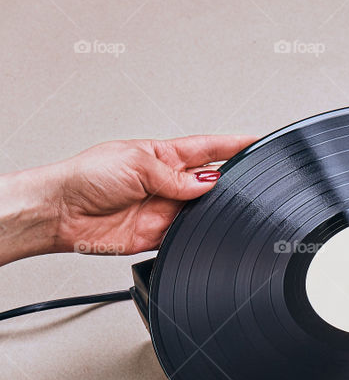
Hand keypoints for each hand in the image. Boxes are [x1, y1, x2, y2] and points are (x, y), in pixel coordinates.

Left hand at [47, 134, 256, 254]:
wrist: (63, 212)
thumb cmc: (86, 177)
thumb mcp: (136, 163)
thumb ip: (175, 176)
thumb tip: (206, 184)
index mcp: (161, 155)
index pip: (206, 149)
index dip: (232, 146)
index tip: (255, 143)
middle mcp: (165, 182)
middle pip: (208, 182)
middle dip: (227, 182)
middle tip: (244, 182)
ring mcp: (163, 209)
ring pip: (201, 210)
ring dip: (211, 210)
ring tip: (218, 208)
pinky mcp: (157, 235)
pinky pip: (185, 236)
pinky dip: (195, 235)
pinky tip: (199, 230)